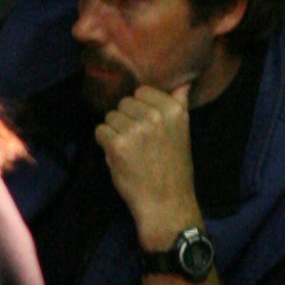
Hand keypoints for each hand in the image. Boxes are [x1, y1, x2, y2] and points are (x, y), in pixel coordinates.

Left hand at [95, 74, 202, 249]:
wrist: (166, 203)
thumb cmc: (173, 169)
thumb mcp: (182, 132)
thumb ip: (179, 105)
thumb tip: (184, 81)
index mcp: (174, 110)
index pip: (142, 91)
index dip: (140, 109)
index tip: (147, 126)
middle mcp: (155, 115)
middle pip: (124, 102)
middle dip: (126, 119)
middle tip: (138, 142)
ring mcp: (135, 129)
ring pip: (110, 116)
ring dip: (114, 131)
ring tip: (129, 150)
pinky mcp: (117, 144)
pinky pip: (100, 131)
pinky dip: (104, 143)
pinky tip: (119, 156)